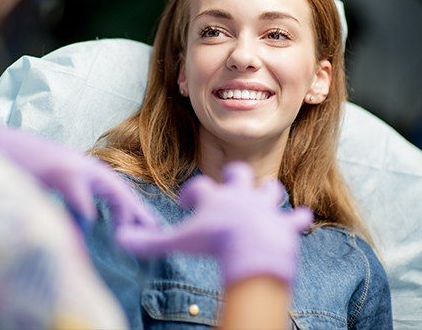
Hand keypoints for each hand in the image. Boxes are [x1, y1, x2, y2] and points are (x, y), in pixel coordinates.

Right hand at [0, 115, 157, 229]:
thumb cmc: (26, 169)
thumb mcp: (56, 187)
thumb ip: (74, 203)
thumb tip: (88, 225)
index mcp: (86, 171)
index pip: (117, 189)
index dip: (133, 207)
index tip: (148, 225)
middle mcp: (85, 166)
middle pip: (120, 188)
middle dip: (137, 210)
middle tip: (153, 230)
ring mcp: (73, 166)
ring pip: (110, 187)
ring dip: (122, 209)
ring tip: (129, 231)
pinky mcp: (58, 170)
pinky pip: (79, 192)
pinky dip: (86, 207)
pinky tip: (91, 221)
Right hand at [117, 161, 312, 285]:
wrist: (251, 248)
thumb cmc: (214, 242)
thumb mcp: (179, 241)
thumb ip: (150, 242)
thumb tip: (121, 239)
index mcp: (216, 197)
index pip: (199, 186)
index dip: (192, 193)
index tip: (187, 202)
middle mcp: (242, 195)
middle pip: (239, 173)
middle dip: (235, 177)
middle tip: (229, 188)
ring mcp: (265, 207)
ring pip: (271, 189)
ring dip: (268, 193)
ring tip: (263, 200)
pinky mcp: (285, 223)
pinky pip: (296, 218)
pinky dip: (297, 220)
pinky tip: (300, 219)